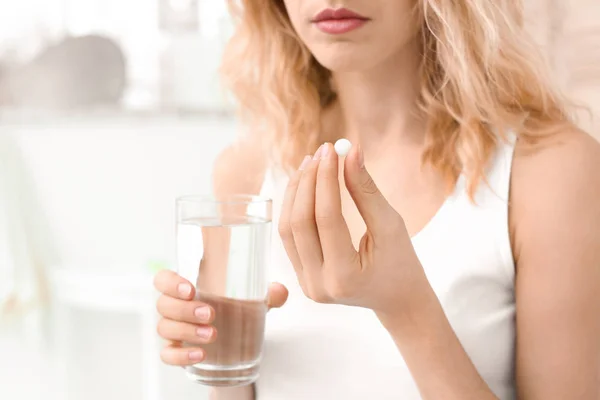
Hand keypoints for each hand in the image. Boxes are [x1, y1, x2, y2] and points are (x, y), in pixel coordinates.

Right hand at [154, 270, 287, 364]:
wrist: (233, 337)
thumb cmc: (234, 307)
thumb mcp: (251, 298)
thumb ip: (267, 293)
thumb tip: (280, 291)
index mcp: (186, 288)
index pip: (163, 279)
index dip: (170, 283)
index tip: (190, 289)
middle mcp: (174, 307)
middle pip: (163, 304)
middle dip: (185, 309)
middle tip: (210, 314)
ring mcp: (172, 330)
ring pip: (165, 329)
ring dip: (187, 331)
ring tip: (213, 334)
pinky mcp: (175, 351)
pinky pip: (167, 355)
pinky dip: (181, 356)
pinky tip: (200, 355)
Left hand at [278, 142, 426, 315]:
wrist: (398, 299)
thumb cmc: (401, 263)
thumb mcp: (390, 225)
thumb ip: (366, 190)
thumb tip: (351, 151)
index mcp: (345, 277)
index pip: (327, 218)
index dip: (325, 179)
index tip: (331, 150)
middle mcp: (318, 285)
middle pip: (299, 223)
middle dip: (308, 182)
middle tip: (320, 152)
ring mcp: (306, 284)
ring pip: (288, 229)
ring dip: (296, 192)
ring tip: (310, 163)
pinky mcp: (301, 277)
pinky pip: (290, 237)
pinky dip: (294, 207)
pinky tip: (305, 185)